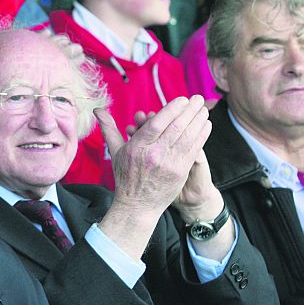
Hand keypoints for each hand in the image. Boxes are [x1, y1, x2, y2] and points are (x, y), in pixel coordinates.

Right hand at [94, 97, 211, 259]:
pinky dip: (201, 135)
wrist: (137, 205)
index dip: (171, 110)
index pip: (157, 124)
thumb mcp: (115, 152)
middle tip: (197, 99)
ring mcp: (169, 164)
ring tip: (204, 109)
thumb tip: (97, 110)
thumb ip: (109, 128)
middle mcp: (154, 155)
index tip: (182, 99)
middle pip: (176, 128)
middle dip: (189, 111)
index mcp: (137, 148)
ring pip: (187, 137)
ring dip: (198, 121)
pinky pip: (194, 149)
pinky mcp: (180, 172)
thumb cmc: (125, 176)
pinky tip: (206, 125)